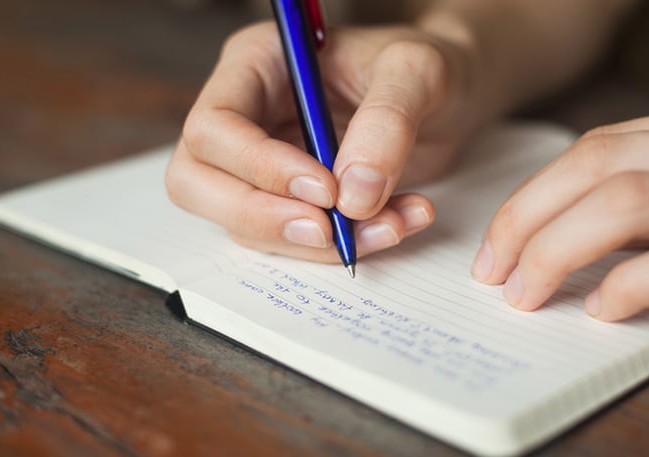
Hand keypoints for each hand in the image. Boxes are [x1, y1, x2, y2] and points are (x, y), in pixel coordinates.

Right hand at [166, 21, 484, 262]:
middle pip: (198, 183)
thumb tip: (353, 197)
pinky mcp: (290, 201)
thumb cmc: (426, 67)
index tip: (327, 189)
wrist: (450, 97)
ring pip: (244, 224)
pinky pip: (292, 239)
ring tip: (393, 224)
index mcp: (256, 65)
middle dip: (262, 218)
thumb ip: (387, 121)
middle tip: (331, 231)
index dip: (259, 166)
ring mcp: (261, 165)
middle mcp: (246, 117)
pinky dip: (343, 246)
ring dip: (315, 242)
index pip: (214, 126)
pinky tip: (396, 225)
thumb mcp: (418, 71)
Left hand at [472, 93, 648, 320]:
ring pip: (627, 203)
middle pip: (597, 167)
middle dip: (527, 220)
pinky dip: (630, 285)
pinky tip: (602, 307)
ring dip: (557, 252)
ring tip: (527, 292)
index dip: (533, 196)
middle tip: (492, 270)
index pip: (596, 149)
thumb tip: (565, 233)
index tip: (497, 240)